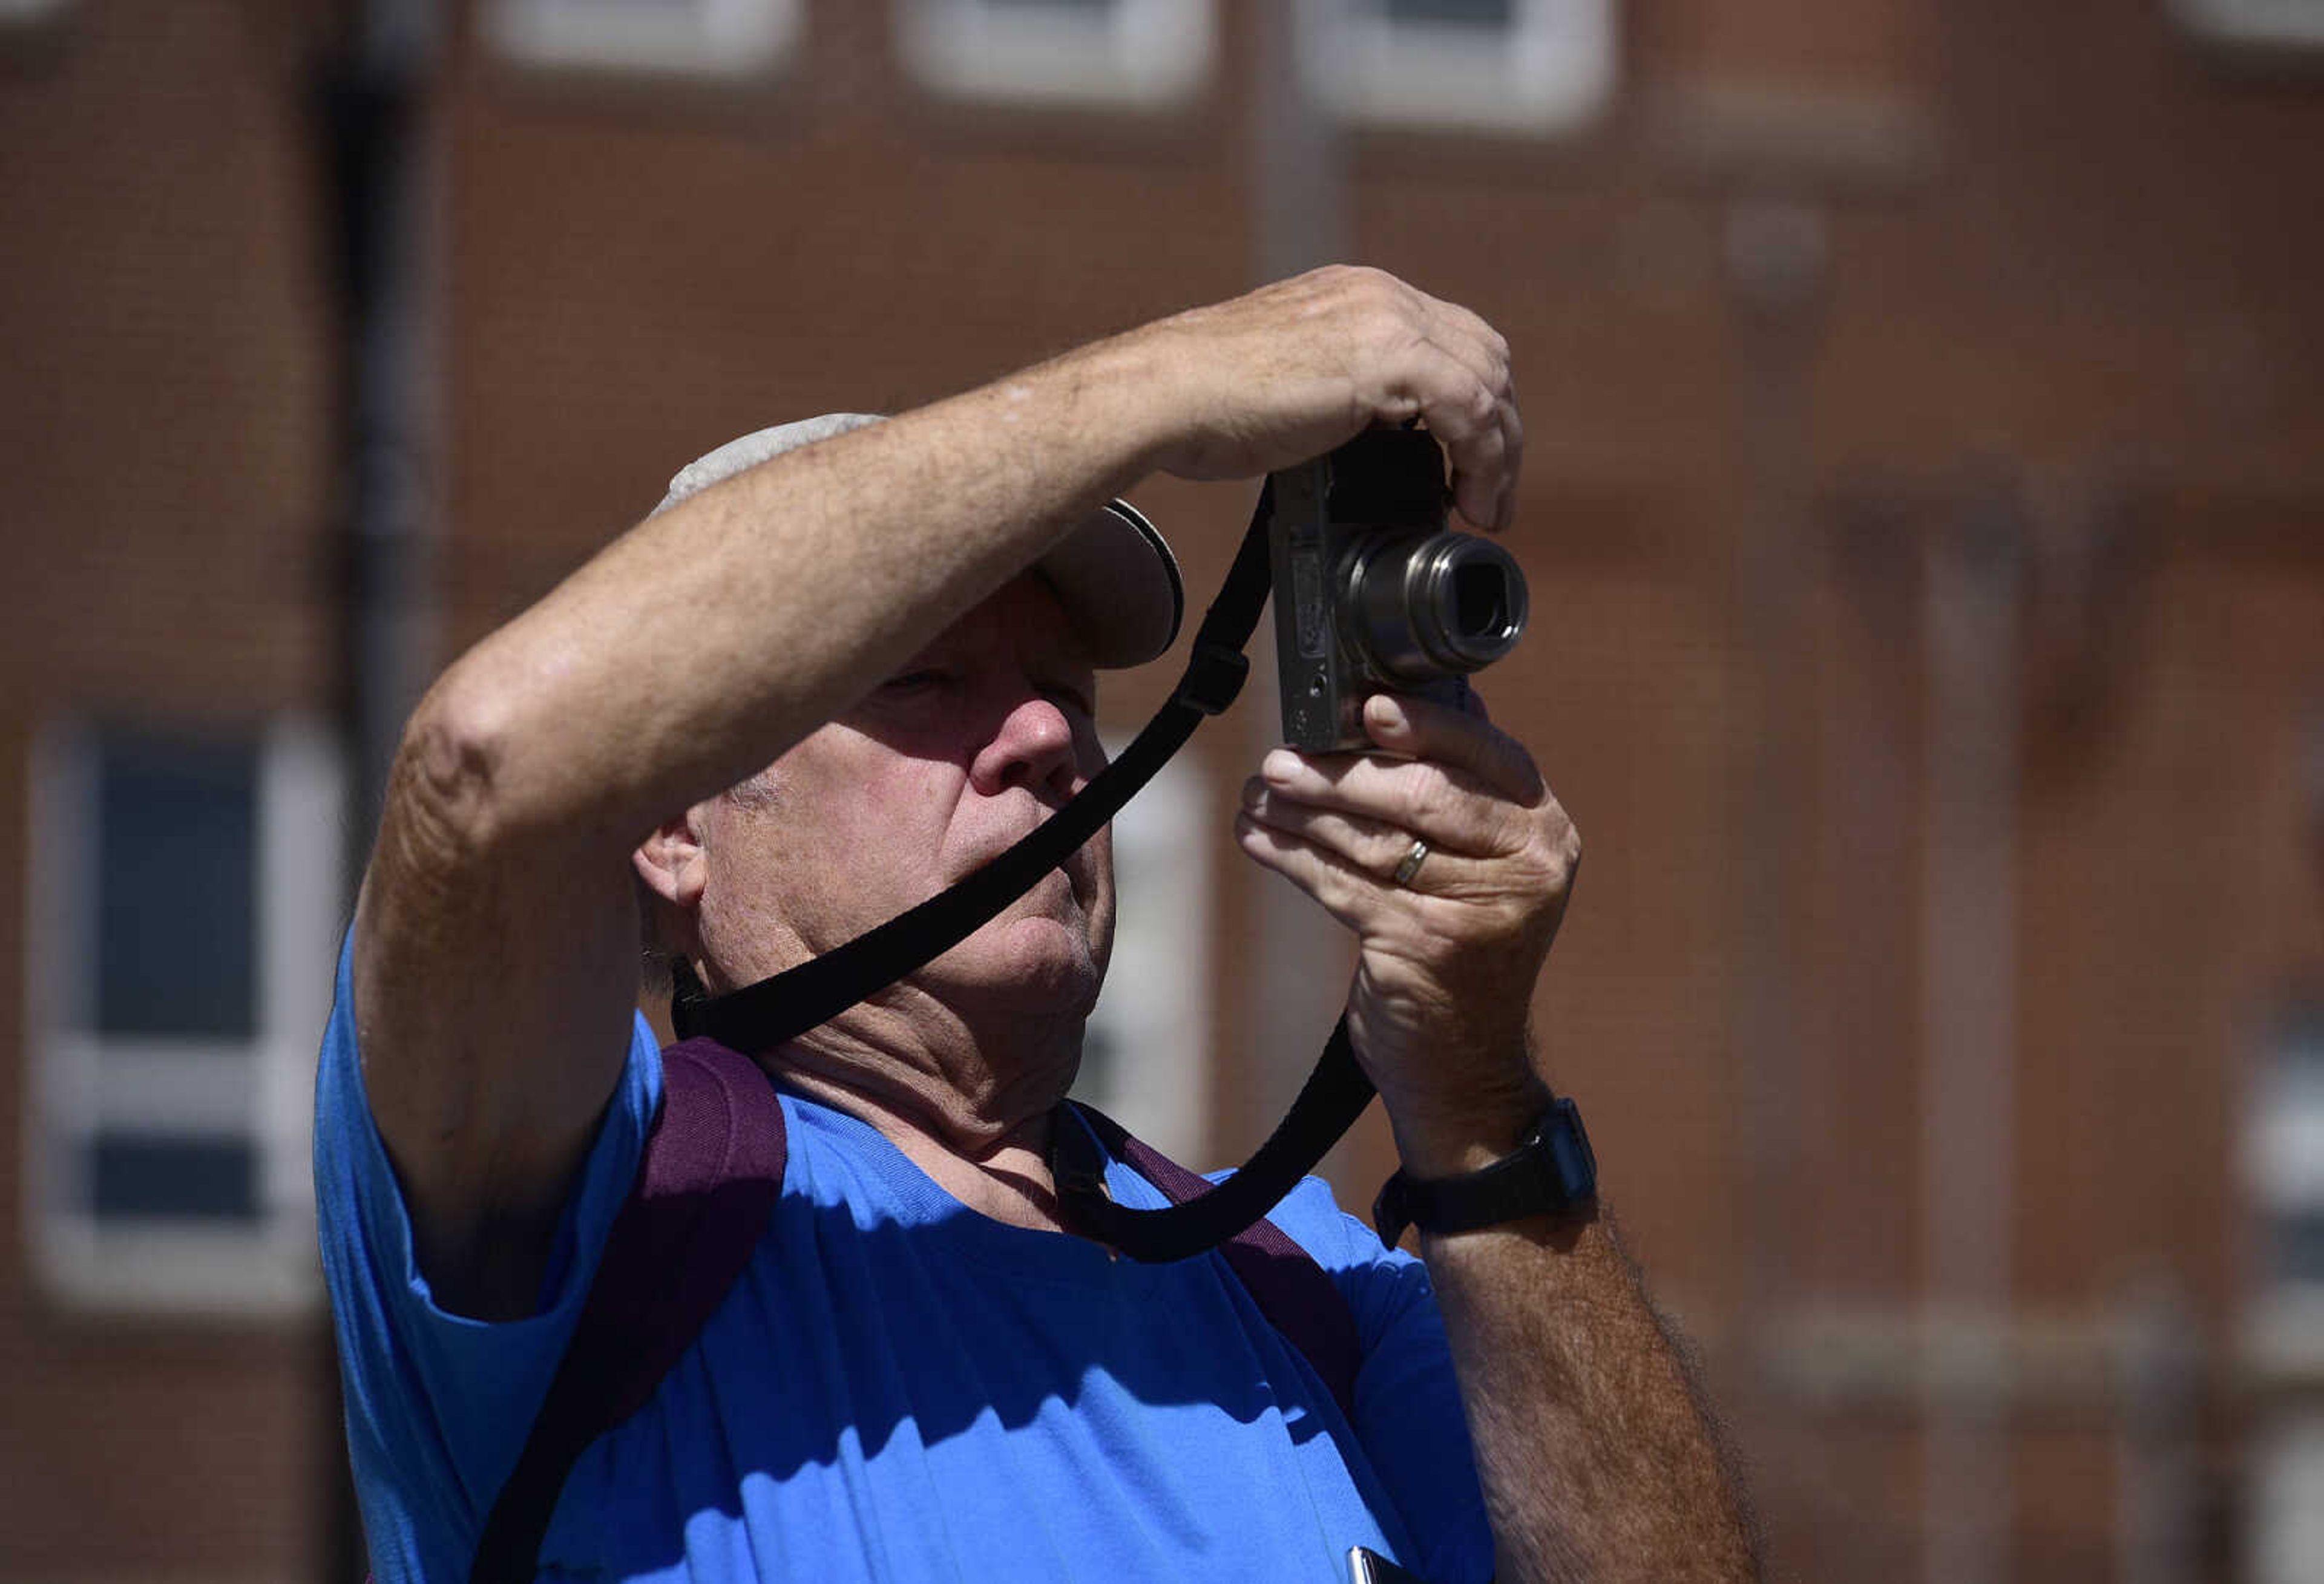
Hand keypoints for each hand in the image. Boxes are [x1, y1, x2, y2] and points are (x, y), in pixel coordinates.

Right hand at [1128, 266, 1521, 530]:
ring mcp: (1386, 321)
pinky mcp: (1385, 358)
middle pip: (1485, 354)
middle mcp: (1380, 296)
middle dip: (1500, 428)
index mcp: (1360, 296)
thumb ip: (1338, 396)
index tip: (1470, 464)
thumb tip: (1363, 441)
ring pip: (1489, 380)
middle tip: (1489, 493)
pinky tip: (1469, 499)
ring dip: (1499, 452)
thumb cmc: (1203, 404)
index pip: (1452, 339)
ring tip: (1487, 507)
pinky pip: (1469, 407)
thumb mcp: (1288, 384)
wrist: (1166, 393)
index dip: (1476, 403)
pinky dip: (1482, 459)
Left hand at [1233, 691, 1579, 1172]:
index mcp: (1544, 830)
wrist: (1464, 1065)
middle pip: (1421, 795)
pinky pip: (1343, 885)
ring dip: (1303, 813)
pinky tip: (1259, 840)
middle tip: (1280, 761)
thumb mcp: (1483, 867)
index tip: (1367, 706)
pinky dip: (1292, 859)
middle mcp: (1528, 866)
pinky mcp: (1424, 946)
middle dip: (1340, 773)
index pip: (1484, 753)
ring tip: (1258, 795)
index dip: (1425, 725)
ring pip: (1374, 840)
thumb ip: (1457, 790)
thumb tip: (1401, 699)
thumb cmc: (1462, 949)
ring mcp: (1479, 910)